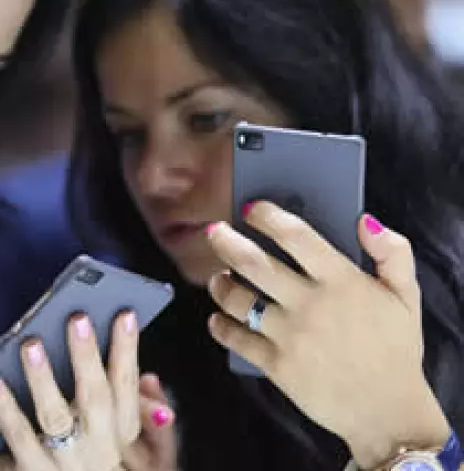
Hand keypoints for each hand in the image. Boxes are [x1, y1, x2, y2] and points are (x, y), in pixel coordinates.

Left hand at [0, 312, 174, 470]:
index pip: (127, 385)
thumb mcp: (121, 438)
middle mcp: (98, 449)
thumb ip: (138, 406)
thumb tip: (150, 377)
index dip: (128, 349)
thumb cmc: (83, 455)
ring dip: (43, 378)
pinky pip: (17, 436)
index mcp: (120, 433)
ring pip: (55, 416)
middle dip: (88, 356)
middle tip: (78, 318)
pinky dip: (4, 406)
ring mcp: (65, 463)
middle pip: (96, 398)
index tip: (125, 314)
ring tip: (30, 344)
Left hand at [204, 201, 449, 467]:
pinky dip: (220, 326)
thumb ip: (393, 252)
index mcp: (341, 280)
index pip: (296, 235)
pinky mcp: (275, 365)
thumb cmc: (395, 350)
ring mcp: (288, 334)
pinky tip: (217, 319)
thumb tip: (364, 220)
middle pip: (254, 262)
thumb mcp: (406, 296)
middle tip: (213, 232)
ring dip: (220, 285)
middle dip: (226, 242)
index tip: (250, 209)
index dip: (267, 216)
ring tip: (218, 279)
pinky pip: (236, 339)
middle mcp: (309, 303)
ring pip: (238, 299)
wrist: (387, 411)